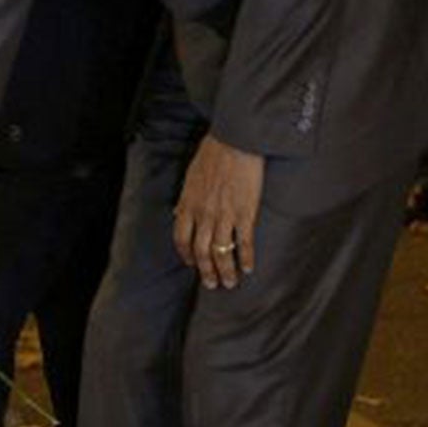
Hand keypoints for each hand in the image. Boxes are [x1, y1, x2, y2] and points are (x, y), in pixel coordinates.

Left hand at [173, 134, 265, 289]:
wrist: (235, 142)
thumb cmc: (212, 156)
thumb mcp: (190, 178)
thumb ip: (185, 199)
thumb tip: (178, 212)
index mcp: (188, 206)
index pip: (182, 239)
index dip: (186, 255)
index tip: (192, 265)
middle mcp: (204, 215)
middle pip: (201, 252)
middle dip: (206, 271)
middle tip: (212, 284)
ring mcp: (225, 216)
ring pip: (222, 252)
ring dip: (226, 271)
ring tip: (230, 283)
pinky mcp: (245, 213)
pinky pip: (244, 242)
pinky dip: (246, 258)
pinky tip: (248, 267)